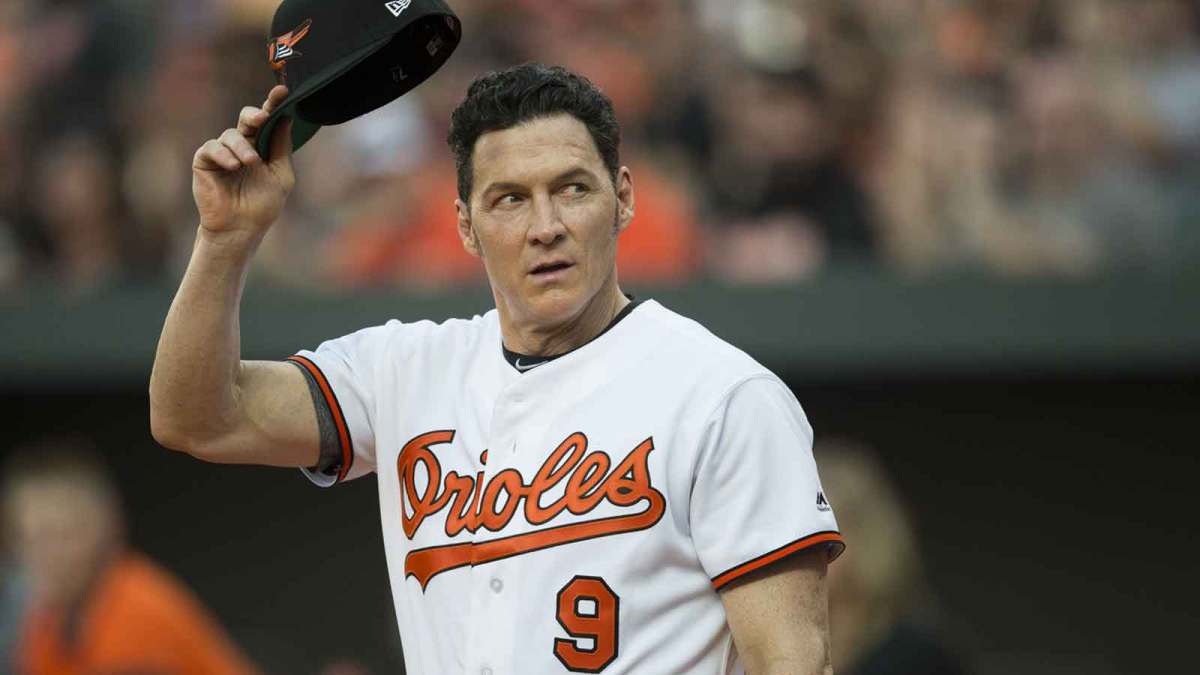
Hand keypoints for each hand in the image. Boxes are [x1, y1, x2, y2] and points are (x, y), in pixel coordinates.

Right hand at [192, 85, 294, 244]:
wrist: (241, 228)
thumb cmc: (263, 205)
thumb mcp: (281, 175)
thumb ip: (282, 147)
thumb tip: (286, 118)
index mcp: (262, 146)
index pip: (268, 121)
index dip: (273, 104)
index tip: (282, 91)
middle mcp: (242, 145)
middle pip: (247, 118)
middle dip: (254, 115)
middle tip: (262, 119)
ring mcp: (222, 152)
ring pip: (231, 135)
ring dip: (242, 147)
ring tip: (249, 163)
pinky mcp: (205, 160)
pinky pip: (212, 147)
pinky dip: (223, 154)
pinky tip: (233, 166)